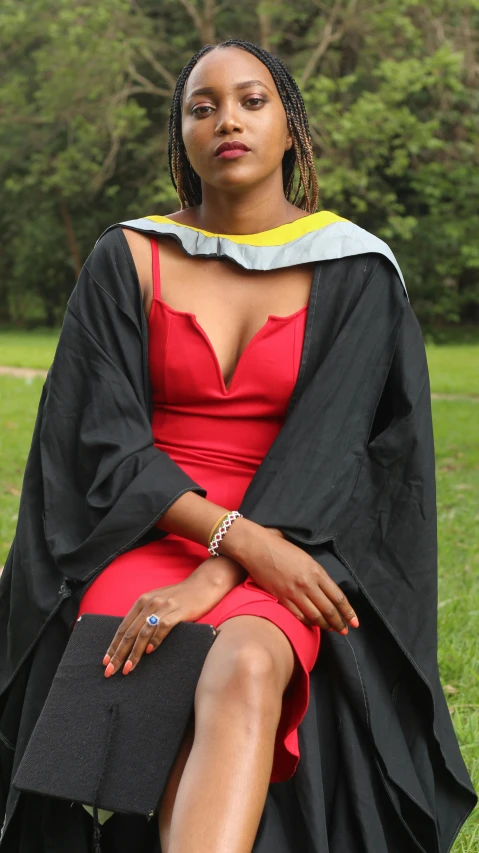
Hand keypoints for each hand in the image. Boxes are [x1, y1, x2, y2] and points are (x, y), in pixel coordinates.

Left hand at [102, 555, 245, 676]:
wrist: (203, 585)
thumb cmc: (181, 597)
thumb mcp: (158, 603)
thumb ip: (146, 616)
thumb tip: (132, 638)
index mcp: (142, 601)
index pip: (123, 627)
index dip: (113, 645)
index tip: (106, 662)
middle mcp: (150, 603)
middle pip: (130, 632)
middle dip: (119, 654)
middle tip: (111, 671)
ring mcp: (164, 607)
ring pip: (143, 632)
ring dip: (134, 653)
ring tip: (128, 668)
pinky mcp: (178, 611)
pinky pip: (163, 627)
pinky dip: (155, 640)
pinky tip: (150, 652)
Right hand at [221, 520, 358, 634]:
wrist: (257, 548)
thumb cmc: (281, 548)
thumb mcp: (306, 557)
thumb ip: (317, 574)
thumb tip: (327, 589)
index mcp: (316, 572)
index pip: (338, 597)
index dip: (348, 612)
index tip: (355, 621)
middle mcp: (307, 584)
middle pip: (328, 610)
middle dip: (339, 623)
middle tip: (345, 631)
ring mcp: (293, 592)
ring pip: (314, 615)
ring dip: (324, 625)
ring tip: (331, 629)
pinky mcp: (281, 597)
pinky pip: (298, 615)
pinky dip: (307, 622)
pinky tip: (312, 624)